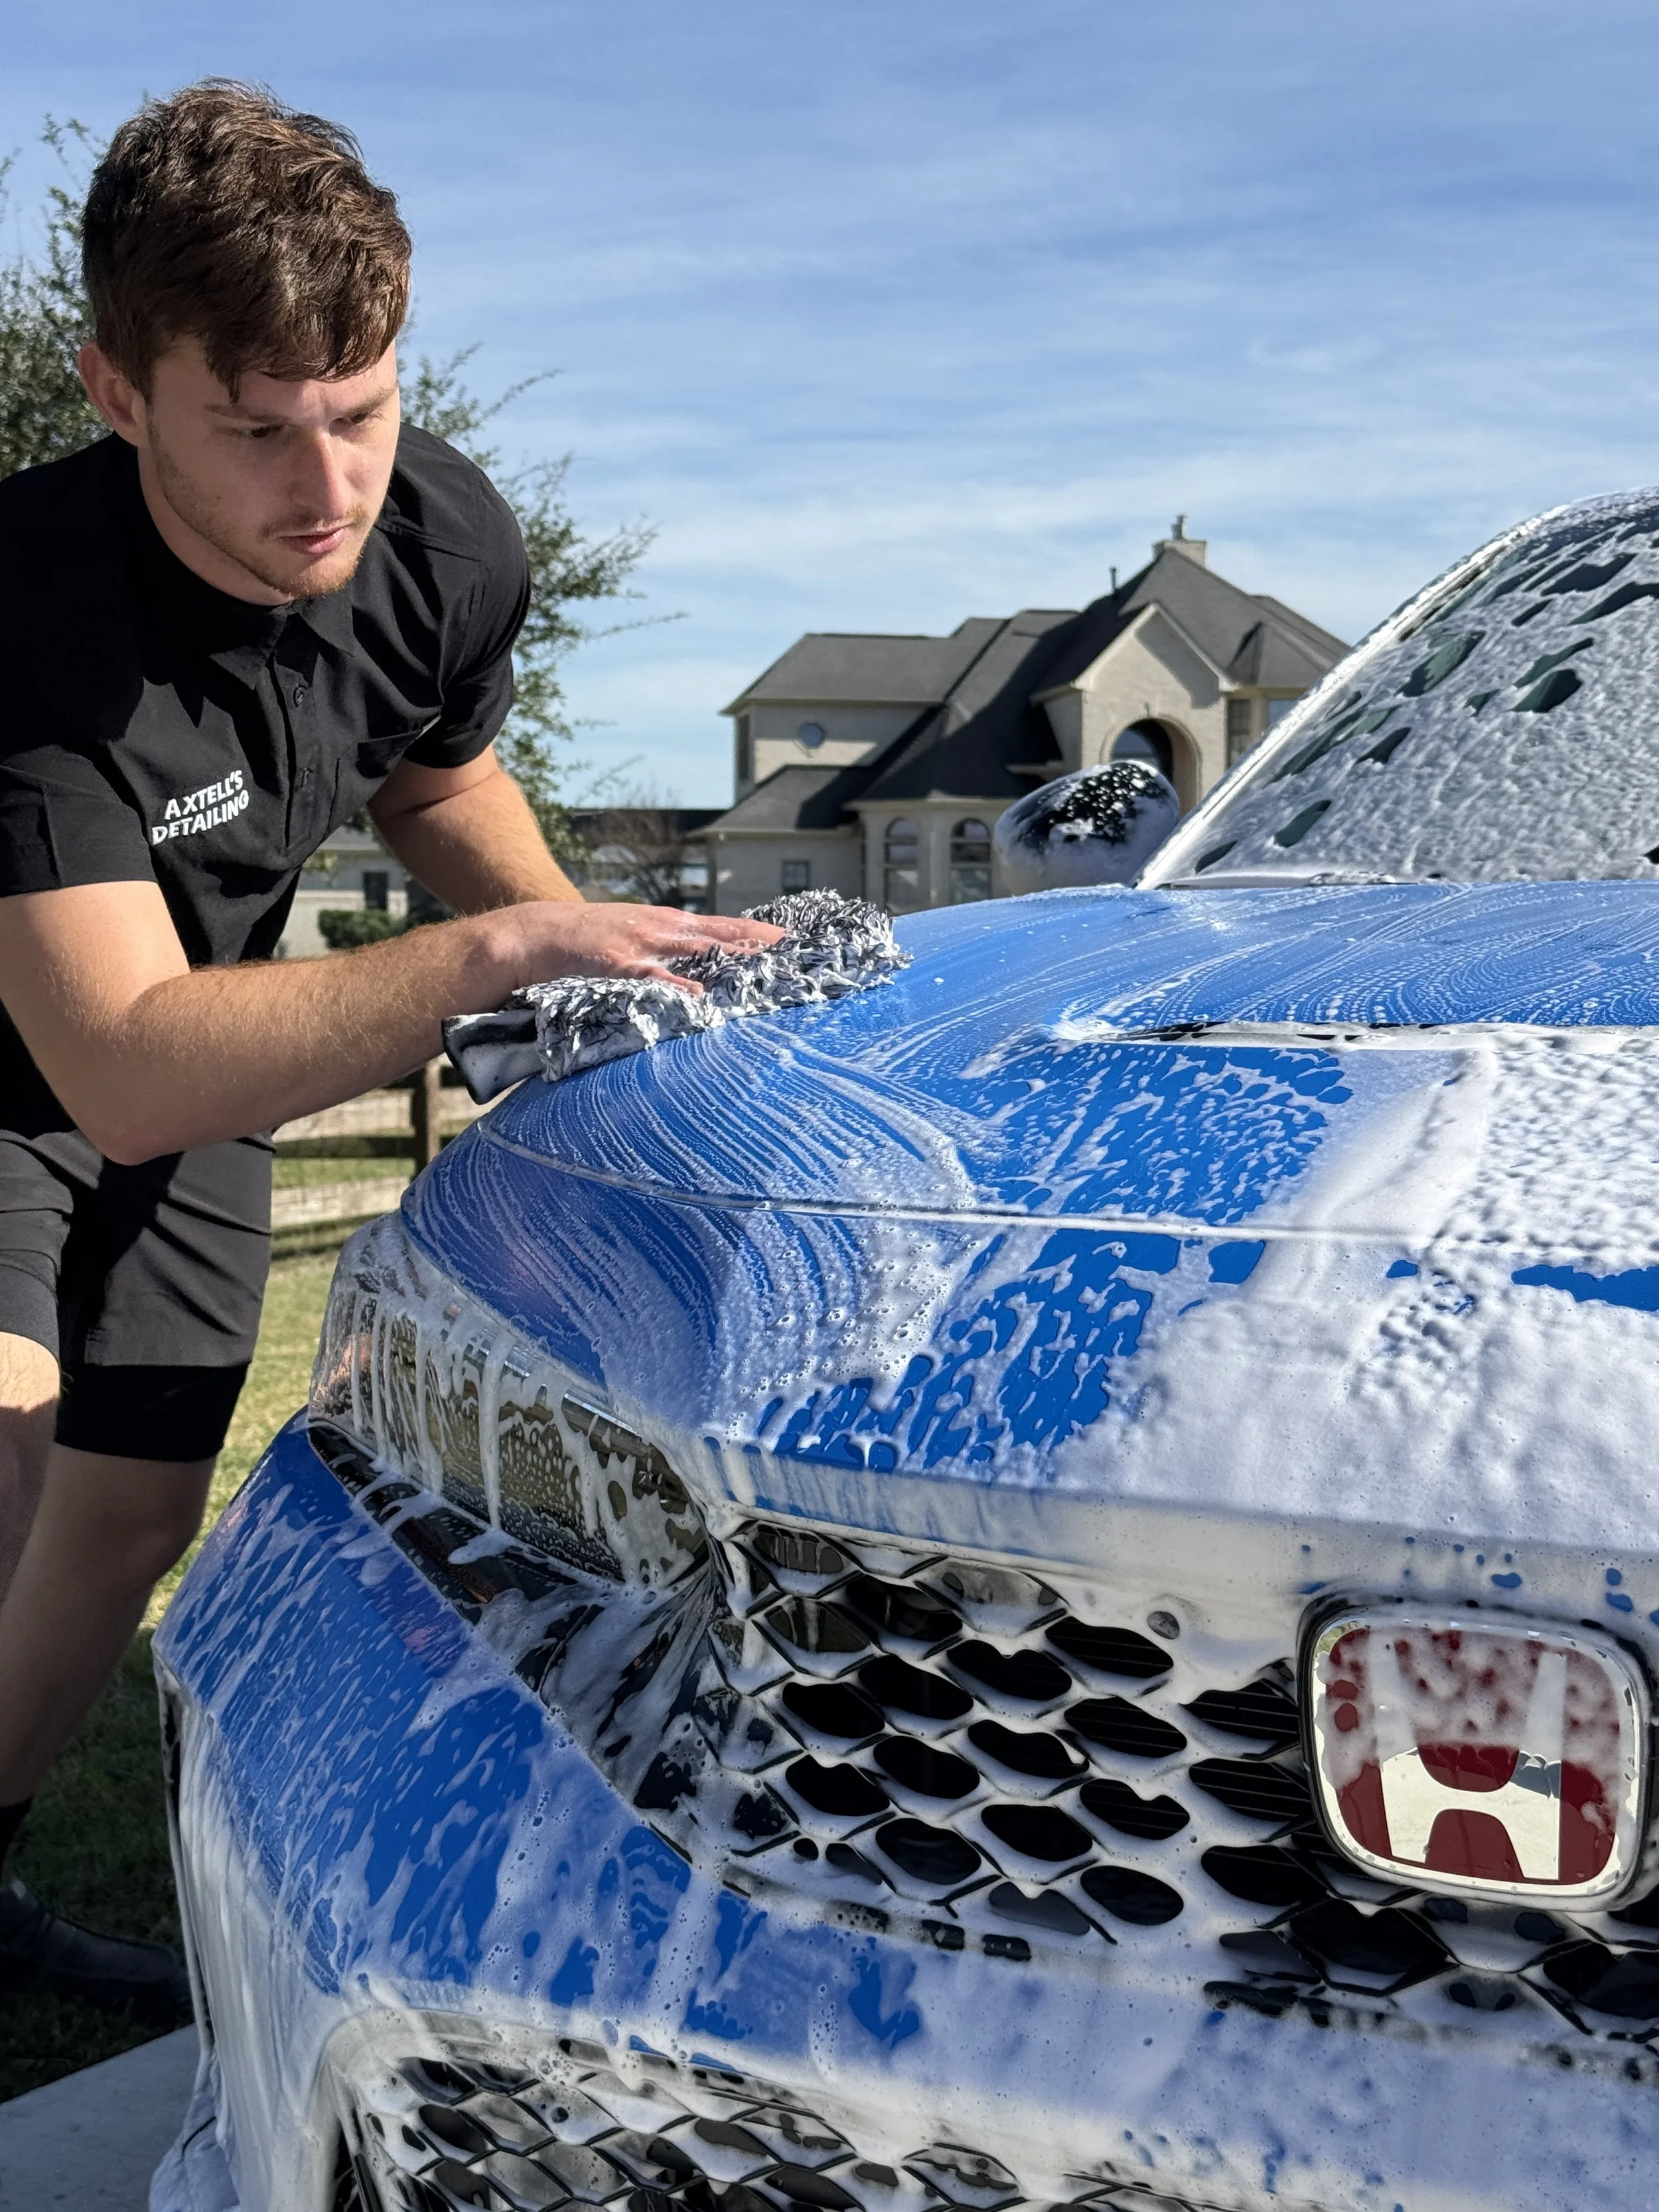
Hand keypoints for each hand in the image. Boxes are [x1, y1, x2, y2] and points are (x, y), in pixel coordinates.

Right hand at [501, 902, 785, 993]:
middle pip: (720, 934)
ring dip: (731, 958)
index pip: (723, 926)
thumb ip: (668, 947)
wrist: (540, 932)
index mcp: (668, 923)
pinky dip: (677, 985)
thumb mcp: (636, 935)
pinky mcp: (619, 964)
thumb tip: (701, 967)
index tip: (791, 939)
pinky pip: (653, 976)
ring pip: (696, 949)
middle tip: (795, 951)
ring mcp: (643, 944)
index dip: (756, 932)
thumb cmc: (591, 939)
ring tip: (765, 966)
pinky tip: (699, 996)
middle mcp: (662, 929)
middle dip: (757, 943)